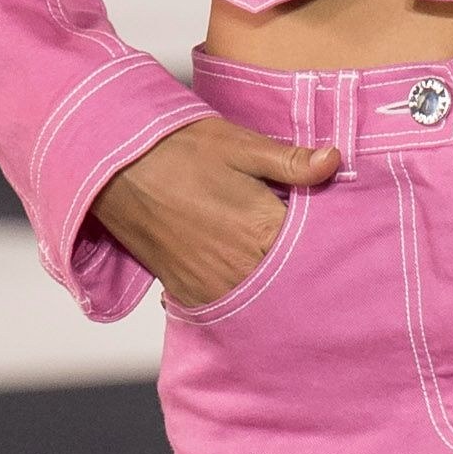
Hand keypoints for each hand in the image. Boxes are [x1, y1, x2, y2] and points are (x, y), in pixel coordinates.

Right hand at [90, 110, 338, 307]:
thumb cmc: (175, 150)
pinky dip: (241, 299)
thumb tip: (334, 161)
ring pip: (263, 300)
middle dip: (306, 268)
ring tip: (279, 268)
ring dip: (274, 287)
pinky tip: (247, 281)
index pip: (316, 247)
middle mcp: (241, 266)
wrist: (113, 169)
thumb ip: (289, 161)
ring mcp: (213, 285)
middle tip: (317, 258)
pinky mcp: (188, 292)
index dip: (329, 239)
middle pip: (292, 280)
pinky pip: (226, 308)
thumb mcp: (238, 144)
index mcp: (262, 227)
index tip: (339, 234)